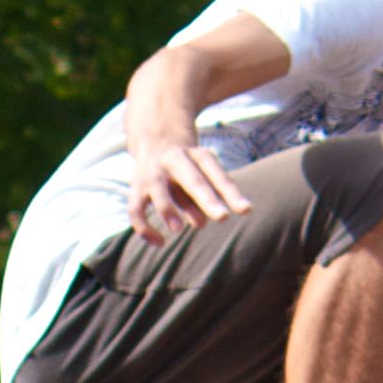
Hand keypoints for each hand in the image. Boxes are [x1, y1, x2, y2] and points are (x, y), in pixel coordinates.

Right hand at [127, 138, 251, 244]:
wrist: (155, 139)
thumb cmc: (190, 168)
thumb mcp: (203, 174)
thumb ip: (207, 196)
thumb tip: (201, 222)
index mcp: (198, 156)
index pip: (217, 174)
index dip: (231, 193)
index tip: (246, 210)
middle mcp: (175, 160)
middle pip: (192, 180)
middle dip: (206, 199)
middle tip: (223, 218)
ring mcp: (154, 173)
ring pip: (158, 191)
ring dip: (168, 209)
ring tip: (179, 229)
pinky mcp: (136, 188)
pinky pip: (136, 209)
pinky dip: (145, 228)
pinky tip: (160, 243)